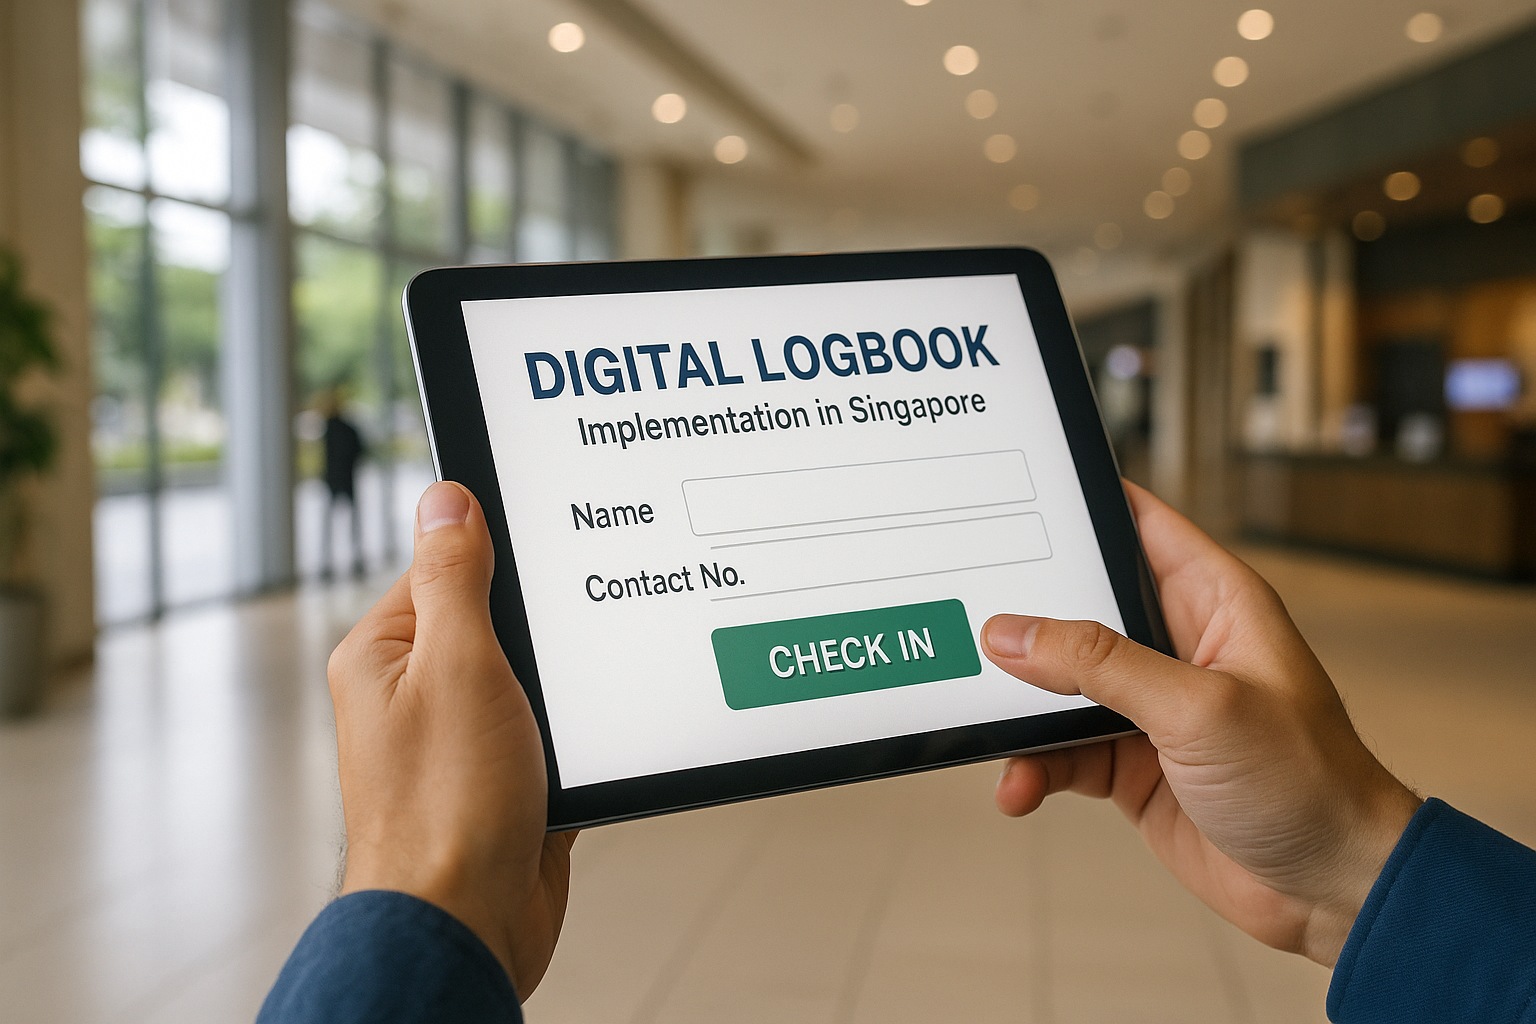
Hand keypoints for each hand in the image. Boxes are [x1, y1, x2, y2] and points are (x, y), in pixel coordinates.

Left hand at [328, 481, 575, 996]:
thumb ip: (455, 578)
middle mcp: (417, 695)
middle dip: (542, 628)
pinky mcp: (505, 782)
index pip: (442, 567)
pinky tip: (595, 738)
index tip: (551, 542)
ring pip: (531, 681)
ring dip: (564, 687)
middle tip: (579, 624)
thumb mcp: (456, 665)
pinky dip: (578, 734)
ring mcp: (462, 741)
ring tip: (580, 695)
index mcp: (384, 656)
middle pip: (495, 622)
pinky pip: (552, 734)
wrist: (468, 925)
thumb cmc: (444, 809)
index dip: (499, 554)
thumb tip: (446, 499)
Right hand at [981, 482, 1420, 966]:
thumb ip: (1101, 665)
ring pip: (1061, 685)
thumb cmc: (1310, 783)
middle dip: (1027, 617)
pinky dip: (1034, 767)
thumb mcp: (1200, 709)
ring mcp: (1151, 706)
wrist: (1336, 890)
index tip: (1013, 498)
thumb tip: (1015, 633)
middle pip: (1082, 606)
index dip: (1081, 508)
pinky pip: (1062, 751)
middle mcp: (1178, 644)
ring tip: (991, 726)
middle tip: (969, 619)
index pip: (1138, 525)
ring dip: (1022, 709)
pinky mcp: (1132, 763)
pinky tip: (1020, 786)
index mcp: (1214, 601)